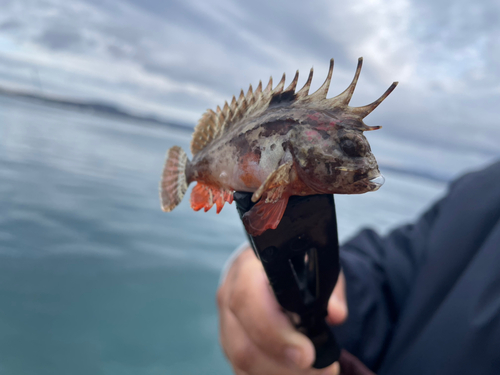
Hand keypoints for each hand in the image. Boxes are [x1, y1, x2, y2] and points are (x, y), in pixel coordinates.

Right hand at [217, 247, 347, 374]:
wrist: (267, 272)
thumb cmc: (293, 269)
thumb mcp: (315, 267)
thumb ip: (330, 288)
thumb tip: (337, 313)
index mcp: (248, 269)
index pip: (248, 299)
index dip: (275, 331)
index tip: (307, 353)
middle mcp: (229, 295)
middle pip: (244, 342)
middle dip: (284, 365)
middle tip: (321, 370)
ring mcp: (226, 323)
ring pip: (242, 361)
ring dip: (280, 374)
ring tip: (316, 372)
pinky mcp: (228, 344)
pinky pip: (242, 370)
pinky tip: (295, 373)